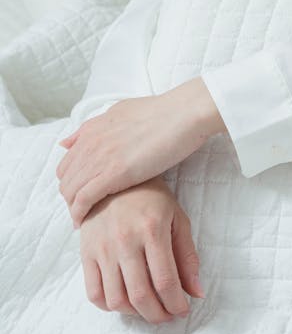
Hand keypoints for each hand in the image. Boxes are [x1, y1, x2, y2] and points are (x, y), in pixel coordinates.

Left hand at [56, 78, 226, 226]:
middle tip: (83, 210)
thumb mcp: (121, 112)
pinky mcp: (114, 173)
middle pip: (65, 179)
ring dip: (74, 208)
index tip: (82, 193)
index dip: (71, 182)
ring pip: (70, 192)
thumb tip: (68, 142)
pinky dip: (80, 213)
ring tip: (85, 219)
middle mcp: (91, 142)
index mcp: (93, 128)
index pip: (66, 164)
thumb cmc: (161, 112)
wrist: (184, 114)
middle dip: (70, 198)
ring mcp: (101, 157)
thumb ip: (94, 127)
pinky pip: (83, 199)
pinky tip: (86, 222)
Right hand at [79, 176, 204, 324]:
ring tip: (148, 309)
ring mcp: (102, 248)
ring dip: (136, 314)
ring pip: (116, 299)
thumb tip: (197, 292)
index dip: (175, 303)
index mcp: (152, 230)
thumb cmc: (151, 198)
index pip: (165, 281)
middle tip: (167, 316)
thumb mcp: (177, 218)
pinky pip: (94, 293)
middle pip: (141, 295)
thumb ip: (187, 256)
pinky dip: (110, 307)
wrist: (114, 178)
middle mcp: (125, 240)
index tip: (182, 310)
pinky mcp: (86, 253)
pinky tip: (125, 301)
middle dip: (158, 315)